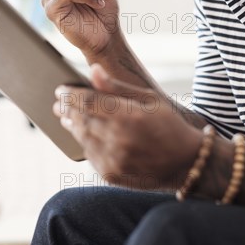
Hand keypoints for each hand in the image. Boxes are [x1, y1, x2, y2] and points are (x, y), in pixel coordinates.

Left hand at [53, 64, 202, 189]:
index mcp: (129, 116)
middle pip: (80, 119)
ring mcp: (114, 159)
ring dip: (72, 125)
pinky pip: (89, 155)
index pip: (87, 101)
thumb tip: (92, 70)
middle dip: (66, 109)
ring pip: (81, 138)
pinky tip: (84, 134)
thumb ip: (117, 87)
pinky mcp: (111, 174)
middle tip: (58, 103)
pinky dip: (83, 142)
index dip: (70, 94)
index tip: (61, 89)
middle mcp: (119, 139)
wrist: (186, 163)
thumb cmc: (168, 125)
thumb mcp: (149, 99)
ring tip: (67, 117)